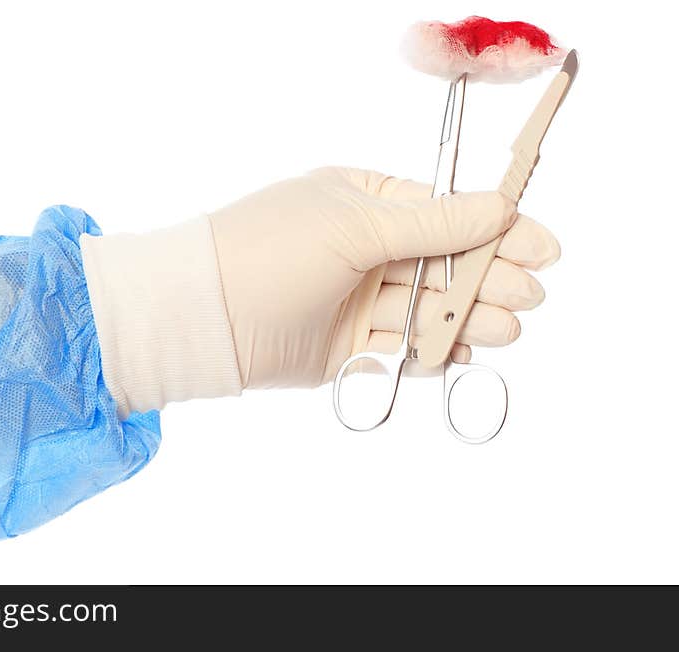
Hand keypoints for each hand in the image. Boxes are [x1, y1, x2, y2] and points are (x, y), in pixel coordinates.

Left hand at [81, 166, 559, 415]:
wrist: (205, 317)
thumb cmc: (274, 250)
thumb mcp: (356, 225)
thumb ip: (432, 224)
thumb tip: (499, 209)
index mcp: (364, 201)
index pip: (445, 212)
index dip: (497, 230)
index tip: (544, 247)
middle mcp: (363, 248)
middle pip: (444, 263)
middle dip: (490, 278)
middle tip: (530, 296)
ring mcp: (356, 299)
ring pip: (427, 308)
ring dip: (469, 317)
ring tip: (507, 328)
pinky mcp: (347, 347)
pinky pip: (401, 347)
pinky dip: (433, 351)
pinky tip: (465, 351)